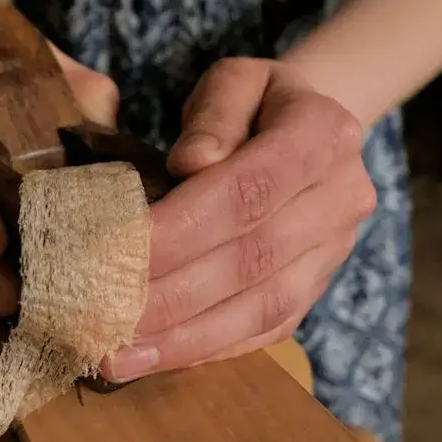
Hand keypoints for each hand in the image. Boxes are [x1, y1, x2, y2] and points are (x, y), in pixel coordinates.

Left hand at [102, 58, 375, 381]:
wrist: (316, 133)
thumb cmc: (259, 104)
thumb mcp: (237, 81)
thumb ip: (215, 115)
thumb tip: (191, 164)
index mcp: (325, 136)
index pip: (248, 191)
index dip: (181, 228)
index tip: (114, 252)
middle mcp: (342, 199)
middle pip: (251, 259)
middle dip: (170, 295)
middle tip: (99, 316)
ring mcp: (335, 252)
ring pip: (261, 308)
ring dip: (184, 339)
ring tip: (117, 357)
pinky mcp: (318, 288)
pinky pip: (267, 331)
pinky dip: (209, 350)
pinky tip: (157, 360)